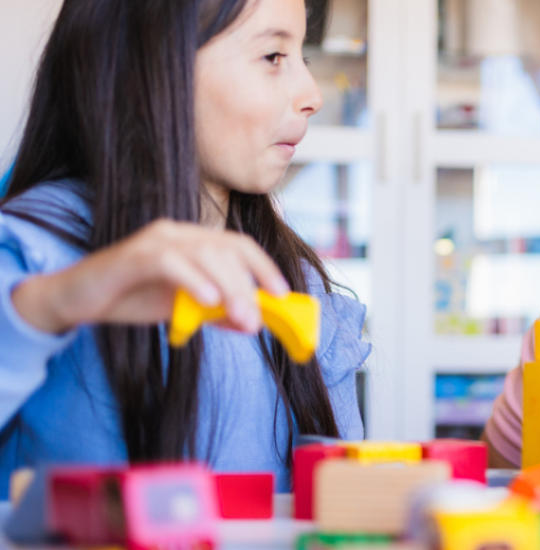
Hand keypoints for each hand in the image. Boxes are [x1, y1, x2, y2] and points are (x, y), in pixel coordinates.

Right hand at [11, 219, 288, 334]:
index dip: (264, 267)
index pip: (238, 245)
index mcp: (192, 241)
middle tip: (257, 321)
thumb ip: (216, 312)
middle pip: (227, 250)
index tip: (282, 294)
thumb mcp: (182, 308)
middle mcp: (177, 233)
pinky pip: (170, 262)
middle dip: (248, 286)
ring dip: (229, 287)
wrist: (75, 300)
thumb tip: (254, 324)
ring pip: (205, 254)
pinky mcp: (132, 254)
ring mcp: (154, 240)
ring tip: (241, 318)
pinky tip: (207, 300)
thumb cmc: (130, 298)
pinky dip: (193, 279)